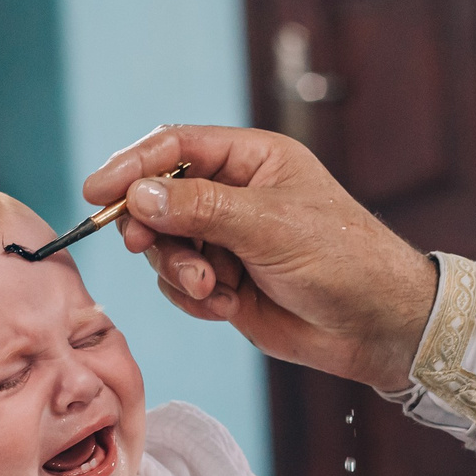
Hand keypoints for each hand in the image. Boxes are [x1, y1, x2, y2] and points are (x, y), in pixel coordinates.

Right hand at [80, 126, 437, 392]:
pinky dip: (195, 299)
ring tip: (214, 288)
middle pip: (159, 200)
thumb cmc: (343, 259)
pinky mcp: (227, 283)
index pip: (175, 149)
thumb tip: (139, 195)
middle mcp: (235, 196)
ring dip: (180, 272)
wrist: (377, 326)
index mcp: (251, 160)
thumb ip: (201, 208)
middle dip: (153, 229)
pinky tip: (228, 306)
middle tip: (146, 248)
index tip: (97, 192)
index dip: (132, 166)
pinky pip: (182, 286)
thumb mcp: (269, 225)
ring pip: (167, 248)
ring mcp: (229, 241)